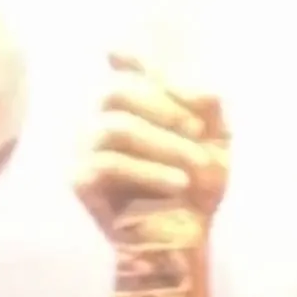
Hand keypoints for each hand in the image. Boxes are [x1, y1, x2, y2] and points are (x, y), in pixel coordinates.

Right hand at [74, 52, 228, 232]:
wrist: (185, 238)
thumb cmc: (199, 187)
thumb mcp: (216, 141)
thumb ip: (209, 109)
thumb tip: (203, 89)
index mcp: (133, 106)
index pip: (125, 68)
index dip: (137, 59)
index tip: (153, 62)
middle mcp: (103, 121)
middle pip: (117, 91)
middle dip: (164, 107)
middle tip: (198, 132)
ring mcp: (87, 149)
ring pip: (116, 127)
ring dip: (164, 144)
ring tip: (197, 166)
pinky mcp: (81, 180)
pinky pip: (109, 163)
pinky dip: (150, 171)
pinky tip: (178, 184)